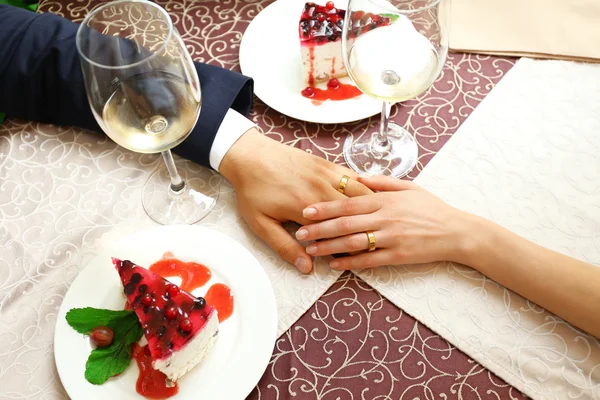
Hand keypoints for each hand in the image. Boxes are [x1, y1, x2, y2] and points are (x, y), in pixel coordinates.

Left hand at [220, 129, 371, 273]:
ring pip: (359, 195)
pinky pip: (353, 178)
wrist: (250, 155)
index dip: (346, 248)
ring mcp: (327, 175)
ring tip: (376, 224)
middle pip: (352, 214)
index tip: (352, 258)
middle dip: (362, 230)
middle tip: (368, 242)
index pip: (335, 234)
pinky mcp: (327, 164)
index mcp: (306, 208)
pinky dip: (364, 190)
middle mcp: (321, 190)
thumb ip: (285, 246)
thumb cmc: (253, 190)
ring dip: (369, 210)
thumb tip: (306, 266)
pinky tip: (369, 200)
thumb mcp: (262, 224)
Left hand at [295, 175, 471, 269]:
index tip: (305, 209)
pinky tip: (335, 265)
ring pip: (353, 243)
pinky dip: (351, 263)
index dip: (324, 207)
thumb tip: (357, 177)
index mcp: (385, 200)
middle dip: (319, 228)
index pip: (348, 203)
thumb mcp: (408, 187)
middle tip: (300, 233)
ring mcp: (391, 238)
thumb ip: (381, 182)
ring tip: (311, 250)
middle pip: (345, 224)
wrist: (456, 231)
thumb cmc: (431, 208)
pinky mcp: (398, 256)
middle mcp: (385, 218)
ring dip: (329, 247)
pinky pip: (370, 260)